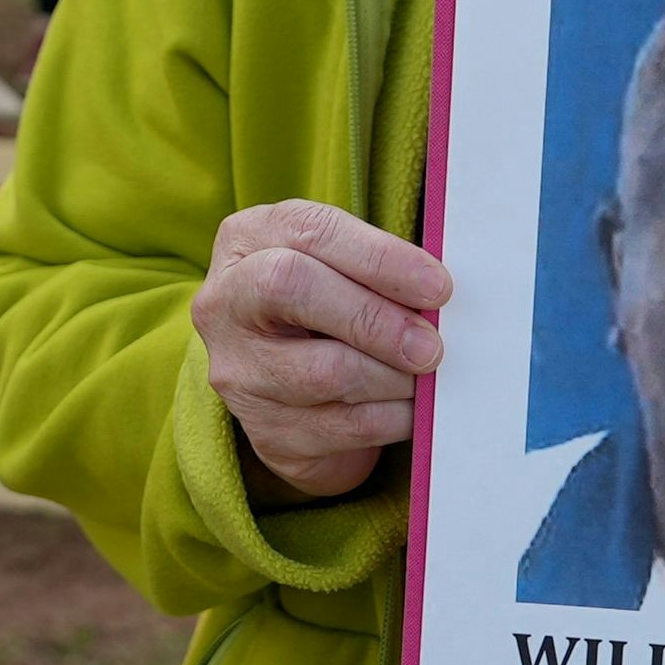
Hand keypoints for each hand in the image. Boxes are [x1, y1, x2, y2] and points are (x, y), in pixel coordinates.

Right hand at [192, 200, 451, 507]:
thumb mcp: (337, 262)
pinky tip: (411, 407)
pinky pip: (342, 426)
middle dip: (377, 319)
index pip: (312, 233)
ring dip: (392, 376)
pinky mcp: (265, 431)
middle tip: (430, 343)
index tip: (437, 286)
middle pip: (294, 290)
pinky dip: (391, 416)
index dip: (380, 258)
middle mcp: (227, 302)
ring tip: (426, 372)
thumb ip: (375, 265)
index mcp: (248, 239)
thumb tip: (436, 293)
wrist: (286, 380)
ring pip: (322, 372)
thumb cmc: (325, 299)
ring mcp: (239, 372)